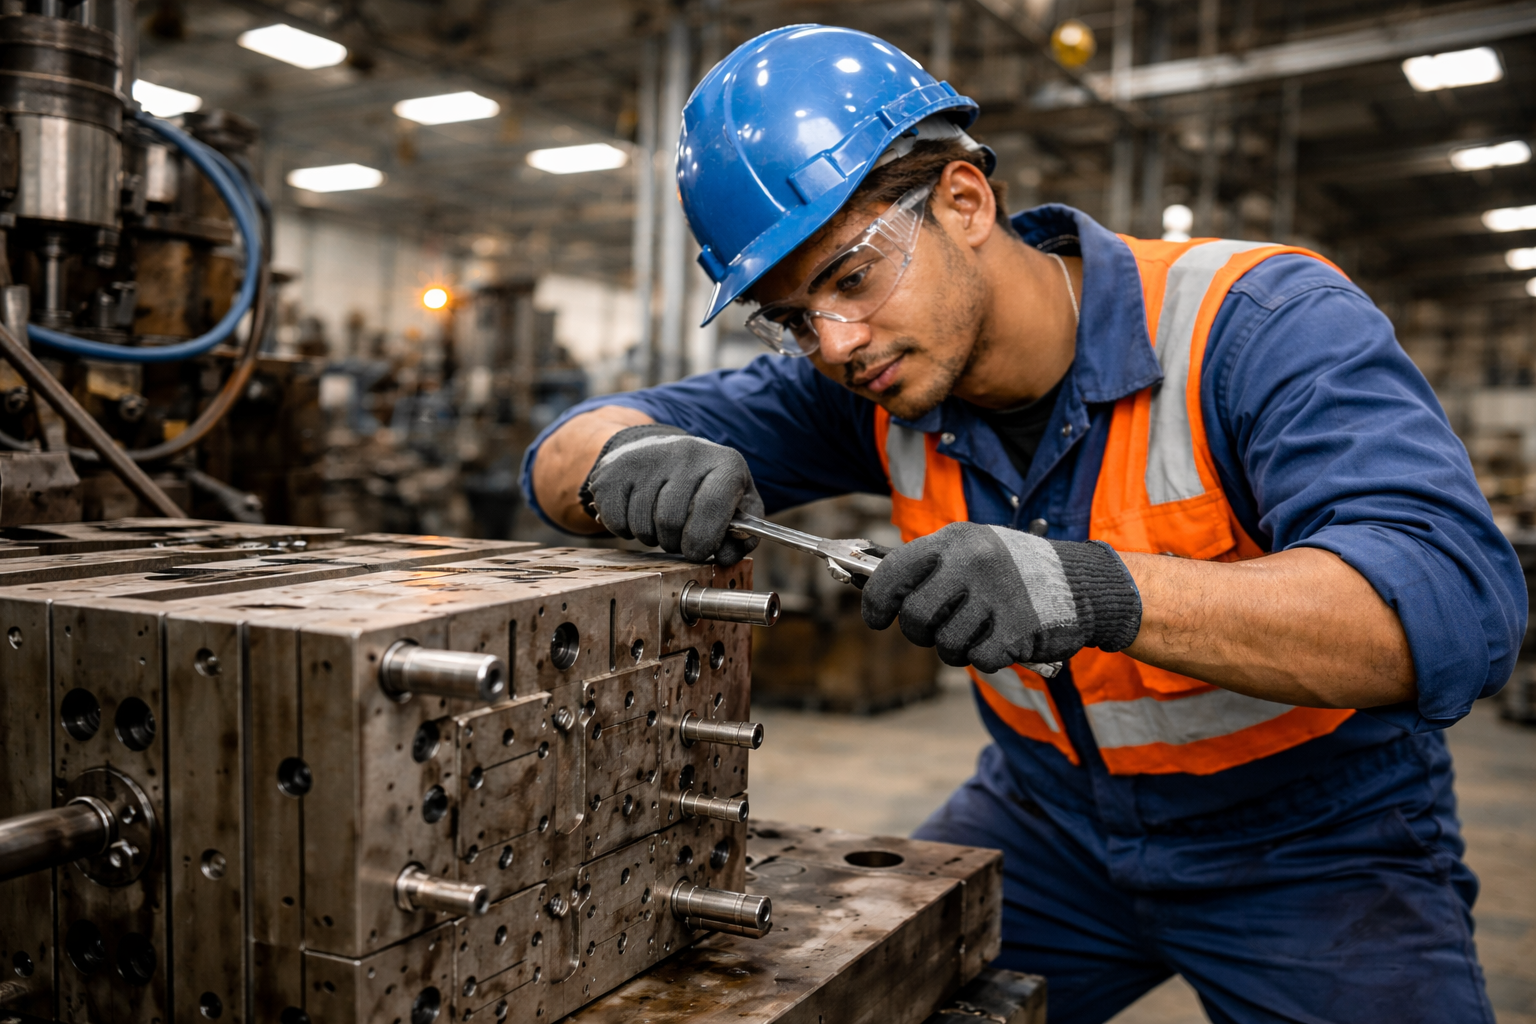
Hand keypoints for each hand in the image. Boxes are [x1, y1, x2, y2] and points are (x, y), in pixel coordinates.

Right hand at [579, 425, 763, 564]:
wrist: (660, 450)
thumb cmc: (705, 487)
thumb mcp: (737, 503)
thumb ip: (742, 535)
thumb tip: (726, 556)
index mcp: (724, 462)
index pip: (712, 505)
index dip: (704, 539)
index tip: (698, 552)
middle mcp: (686, 453)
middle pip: (671, 520)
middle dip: (675, 543)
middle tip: (678, 538)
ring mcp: (646, 457)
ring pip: (642, 525)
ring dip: (651, 538)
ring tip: (660, 524)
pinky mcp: (613, 469)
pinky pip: (615, 522)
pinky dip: (624, 531)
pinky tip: (636, 516)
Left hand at [861, 521, 1141, 671]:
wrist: (1085, 583)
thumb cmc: (1017, 572)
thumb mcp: (974, 551)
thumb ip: (932, 570)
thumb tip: (879, 597)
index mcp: (956, 540)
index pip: (894, 571)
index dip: (876, 600)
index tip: (876, 617)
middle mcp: (973, 563)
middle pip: (915, 617)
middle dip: (920, 633)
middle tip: (936, 631)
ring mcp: (997, 595)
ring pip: (947, 645)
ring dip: (959, 648)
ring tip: (982, 630)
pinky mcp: (1019, 629)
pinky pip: (980, 659)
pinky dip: (990, 657)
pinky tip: (1006, 638)